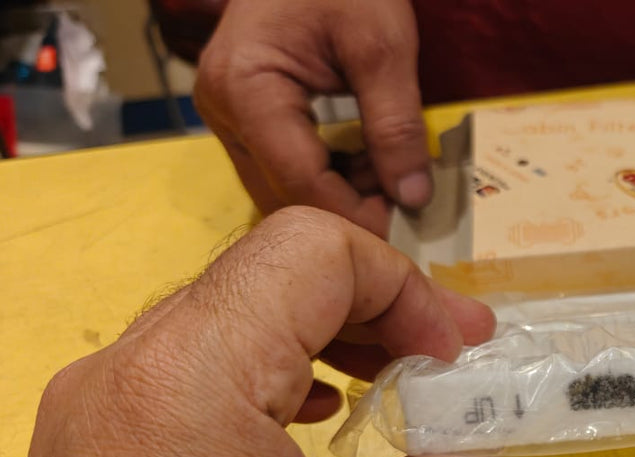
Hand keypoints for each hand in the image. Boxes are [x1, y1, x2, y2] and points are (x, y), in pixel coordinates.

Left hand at [0, 208, 495, 456]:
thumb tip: (485, 421)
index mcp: (185, 382)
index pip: (311, 250)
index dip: (408, 286)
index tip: (458, 351)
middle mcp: (121, 372)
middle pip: (270, 270)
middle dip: (377, 306)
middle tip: (450, 361)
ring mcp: (93, 405)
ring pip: (229, 308)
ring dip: (325, 333)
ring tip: (393, 385)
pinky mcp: (89, 441)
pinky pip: (189, 361)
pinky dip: (268, 368)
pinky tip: (312, 416)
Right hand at [195, 0, 429, 235]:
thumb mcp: (383, 46)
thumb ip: (396, 124)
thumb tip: (413, 197)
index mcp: (245, 86)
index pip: (298, 179)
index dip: (353, 215)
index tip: (404, 232)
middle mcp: (221, 107)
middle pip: (282, 191)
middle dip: (345, 207)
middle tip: (405, 207)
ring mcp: (226, 113)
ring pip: (280, 185)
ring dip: (337, 194)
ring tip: (391, 176)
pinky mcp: (242, 114)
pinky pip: (281, 164)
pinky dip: (326, 173)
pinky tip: (368, 162)